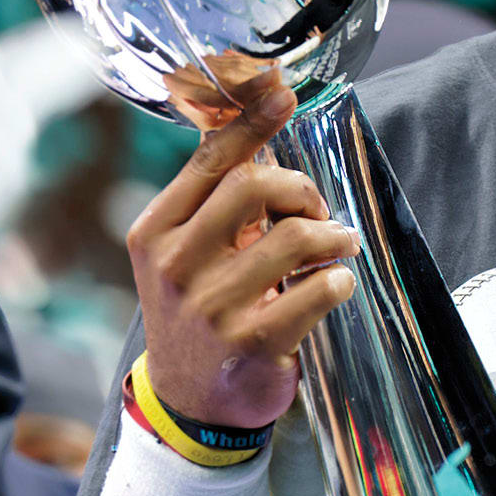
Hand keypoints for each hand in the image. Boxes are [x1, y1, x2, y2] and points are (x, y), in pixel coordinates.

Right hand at [126, 68, 359, 426]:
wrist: (191, 403)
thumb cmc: (201, 309)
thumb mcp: (188, 251)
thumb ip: (217, 198)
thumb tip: (257, 122)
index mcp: (157, 232)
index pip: (210, 161)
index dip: (251, 122)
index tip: (283, 93)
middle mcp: (177, 266)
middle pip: (255, 186)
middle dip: (301, 190)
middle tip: (319, 212)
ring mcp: (212, 307)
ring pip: (295, 237)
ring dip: (332, 236)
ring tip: (338, 246)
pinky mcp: (251, 344)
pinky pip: (317, 290)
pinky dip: (339, 280)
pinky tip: (336, 283)